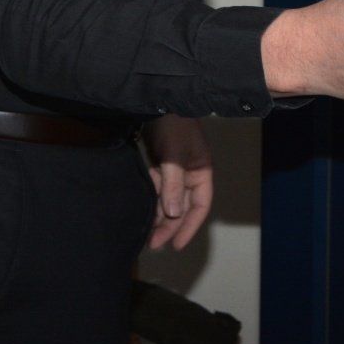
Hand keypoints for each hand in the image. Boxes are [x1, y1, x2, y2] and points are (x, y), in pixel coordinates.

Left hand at [143, 115, 212, 250]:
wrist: (157, 99)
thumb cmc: (173, 125)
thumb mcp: (174, 155)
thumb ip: (173, 185)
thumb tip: (172, 214)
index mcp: (201, 171)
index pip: (200, 206)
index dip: (190, 227)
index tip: (175, 245)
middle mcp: (190, 173)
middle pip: (182, 206)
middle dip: (170, 226)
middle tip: (153, 244)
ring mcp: (174, 169)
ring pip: (167, 199)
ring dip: (158, 216)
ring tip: (145, 233)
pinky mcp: (159, 163)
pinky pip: (156, 188)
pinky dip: (151, 200)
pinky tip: (141, 212)